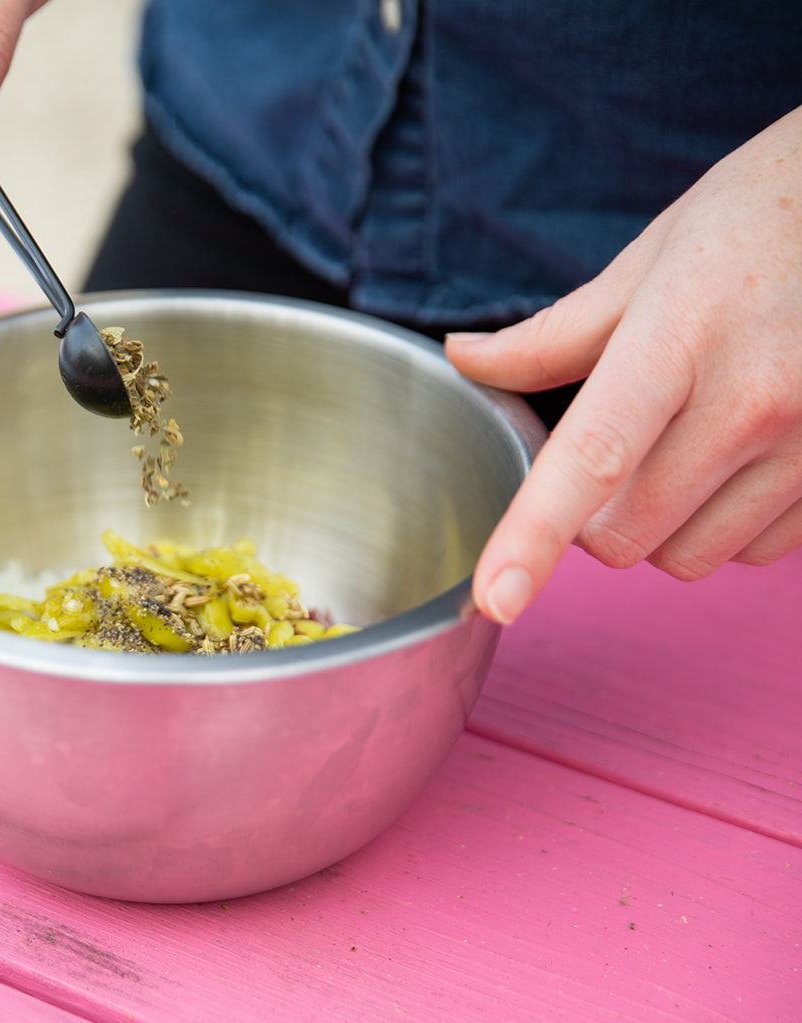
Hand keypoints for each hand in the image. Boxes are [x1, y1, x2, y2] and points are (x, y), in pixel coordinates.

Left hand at [447, 104, 801, 624]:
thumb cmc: (759, 225)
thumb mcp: (648, 262)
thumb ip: (552, 336)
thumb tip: (463, 360)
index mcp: (679, 339)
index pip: (592, 456)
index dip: (534, 537)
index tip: (495, 599)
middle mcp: (752, 402)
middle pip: (627, 535)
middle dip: (592, 519)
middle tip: (608, 456)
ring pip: (690, 557)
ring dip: (661, 528)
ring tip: (680, 448)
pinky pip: (757, 553)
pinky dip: (727, 527)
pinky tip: (738, 459)